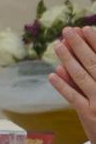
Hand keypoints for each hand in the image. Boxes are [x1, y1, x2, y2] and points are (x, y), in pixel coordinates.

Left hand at [49, 26, 95, 143]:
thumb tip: (76, 60)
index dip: (95, 43)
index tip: (85, 28)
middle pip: (93, 64)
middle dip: (80, 45)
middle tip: (68, 30)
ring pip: (82, 77)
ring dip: (68, 60)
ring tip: (58, 45)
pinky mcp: (89, 115)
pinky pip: (73, 97)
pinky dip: (63, 85)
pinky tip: (52, 74)